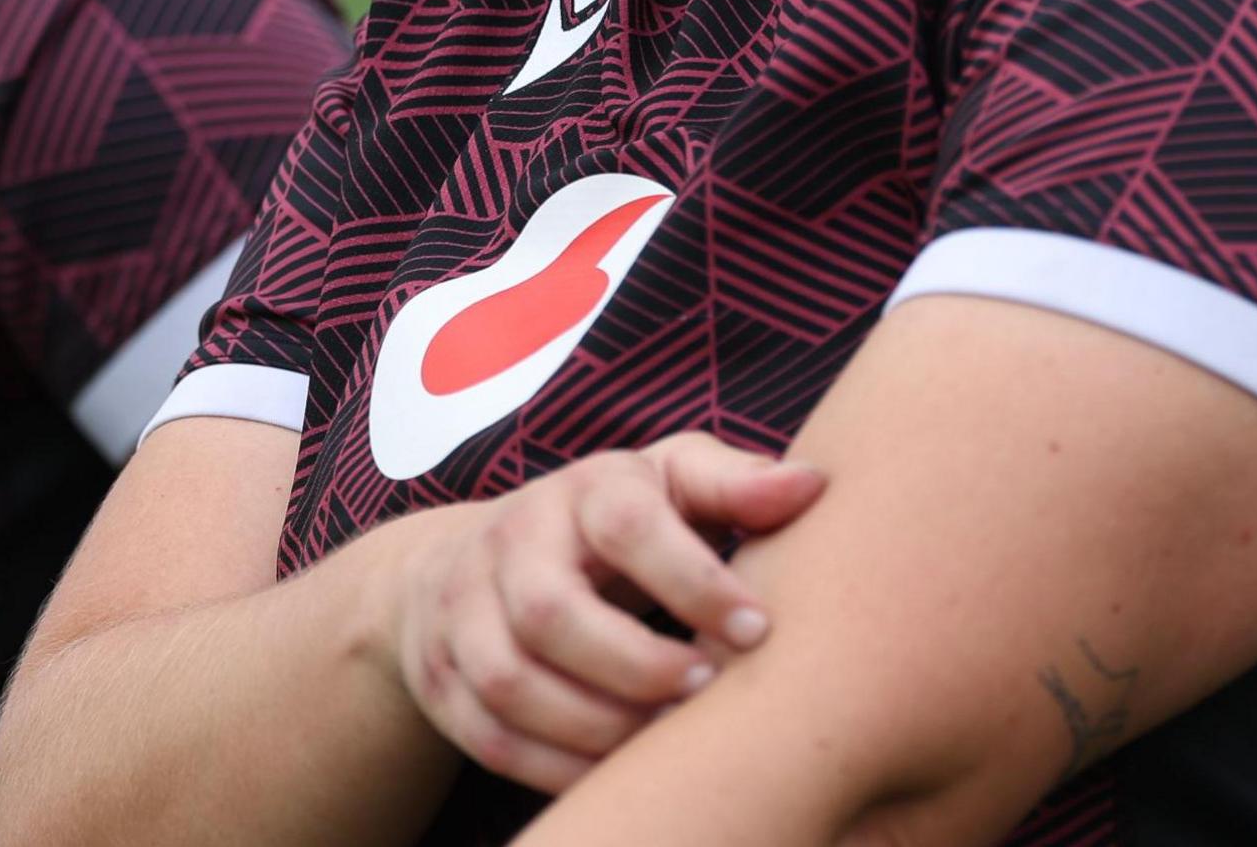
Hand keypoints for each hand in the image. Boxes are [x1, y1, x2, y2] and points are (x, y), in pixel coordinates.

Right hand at [377, 434, 826, 792]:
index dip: (692, 578)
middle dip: (637, 665)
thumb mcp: (665, 484)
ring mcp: (461, 612)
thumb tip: (814, 485)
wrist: (466, 561)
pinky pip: (492, 739)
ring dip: (598, 725)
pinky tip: (621, 771)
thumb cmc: (605, 525)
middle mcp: (508, 542)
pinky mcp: (441, 678)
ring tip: (665, 736)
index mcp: (578, 490)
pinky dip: (559, 769)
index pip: (623, 520)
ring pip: (512, 683)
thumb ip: (732, 484)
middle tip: (707, 690)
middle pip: (550, 611)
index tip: (760, 629)